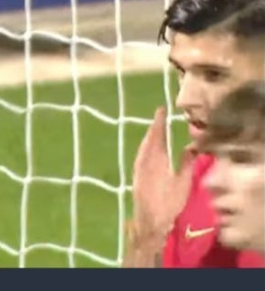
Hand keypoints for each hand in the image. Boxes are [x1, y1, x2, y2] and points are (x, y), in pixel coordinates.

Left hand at [131, 107, 197, 239]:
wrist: (149, 219)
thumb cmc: (169, 202)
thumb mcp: (183, 182)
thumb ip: (187, 162)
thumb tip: (191, 146)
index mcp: (156, 159)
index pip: (157, 135)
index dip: (158, 122)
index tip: (160, 109)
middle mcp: (144, 160)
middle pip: (149, 139)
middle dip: (154, 127)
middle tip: (158, 116)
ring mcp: (138, 168)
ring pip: (143, 147)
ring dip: (149, 137)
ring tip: (155, 129)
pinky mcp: (136, 175)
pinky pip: (140, 155)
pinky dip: (145, 147)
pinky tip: (148, 149)